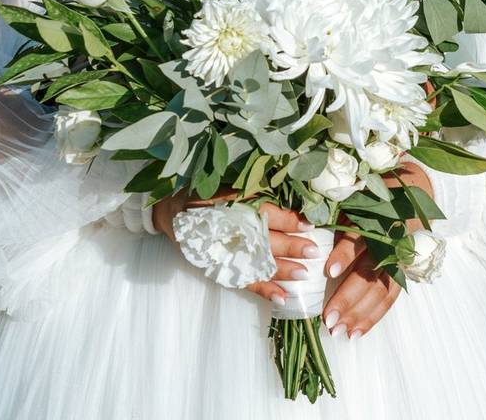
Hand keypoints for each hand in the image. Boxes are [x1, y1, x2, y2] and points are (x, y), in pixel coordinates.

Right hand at [152, 188, 320, 305]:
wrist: (171, 211)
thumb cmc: (204, 194)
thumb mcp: (227, 187)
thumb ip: (253, 192)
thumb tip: (288, 188)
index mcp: (236, 208)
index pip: (266, 214)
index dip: (289, 220)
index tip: (310, 224)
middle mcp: (233, 231)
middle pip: (267, 241)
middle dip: (292, 248)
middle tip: (314, 252)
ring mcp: (227, 252)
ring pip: (260, 263)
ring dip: (283, 271)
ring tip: (304, 275)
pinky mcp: (222, 267)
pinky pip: (245, 282)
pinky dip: (264, 290)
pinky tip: (282, 297)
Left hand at [319, 160, 430, 338]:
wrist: (419, 191)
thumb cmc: (376, 194)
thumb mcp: (356, 197)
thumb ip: (340, 216)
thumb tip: (310, 233)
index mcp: (376, 218)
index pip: (359, 238)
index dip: (344, 255)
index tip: (327, 270)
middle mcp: (390, 241)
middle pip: (370, 272)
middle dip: (349, 298)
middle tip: (328, 319)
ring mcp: (400, 258)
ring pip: (382, 290)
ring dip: (361, 314)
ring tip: (340, 332)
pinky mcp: (404, 270)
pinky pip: (390, 297)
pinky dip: (374, 316)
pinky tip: (357, 332)